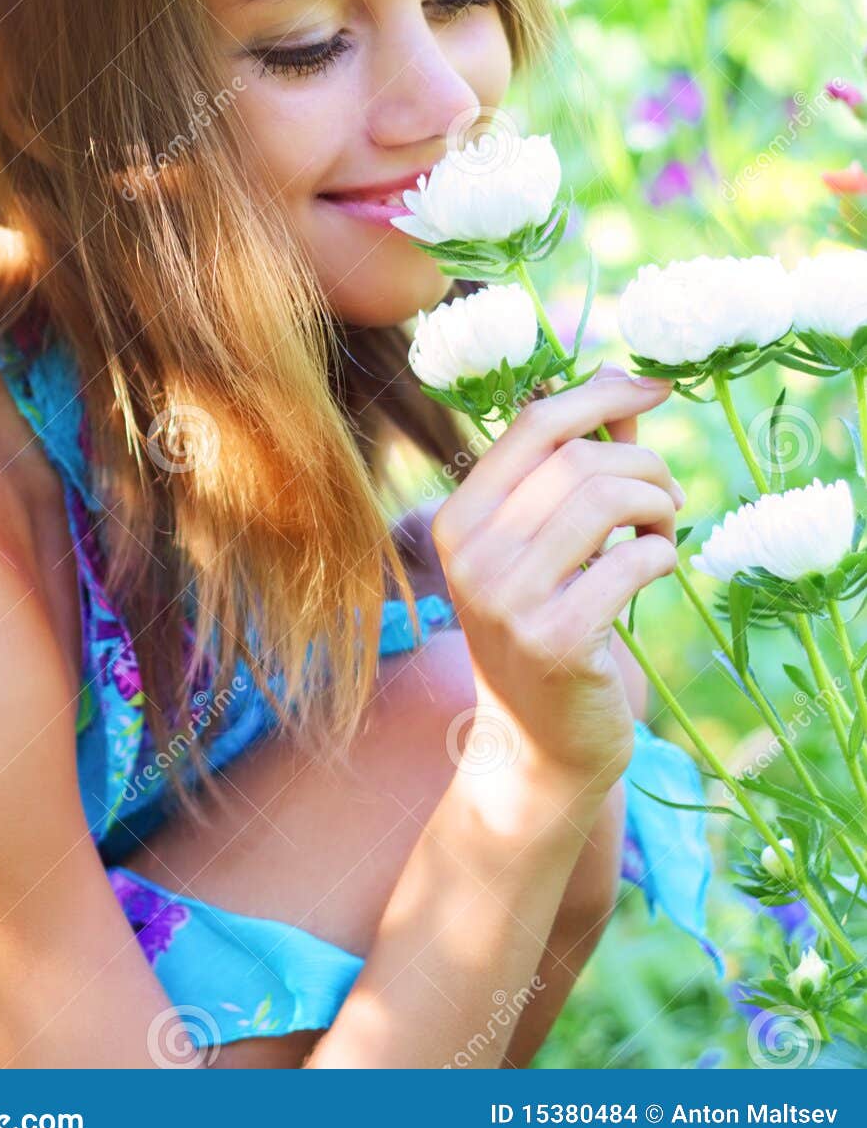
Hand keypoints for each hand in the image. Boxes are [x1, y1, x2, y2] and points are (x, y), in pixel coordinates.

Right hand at [431, 366, 681, 798]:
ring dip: (657, 505)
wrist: (538, 748)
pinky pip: (629, 563)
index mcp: (459, 519)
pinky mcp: (553, 640)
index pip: (533, 423)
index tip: (656, 386)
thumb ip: (580, 465)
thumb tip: (624, 378)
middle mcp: (470, 554)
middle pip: (577, 459)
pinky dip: (660, 556)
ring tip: (664, 529)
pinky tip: (657, 568)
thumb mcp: (550, 545)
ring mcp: (506, 600)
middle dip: (644, 464)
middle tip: (668, 496)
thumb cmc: (551, 630)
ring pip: (604, 500)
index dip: (601, 394)